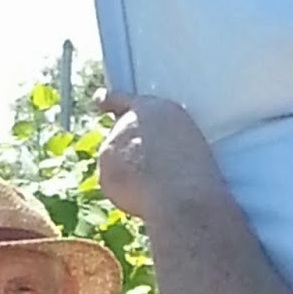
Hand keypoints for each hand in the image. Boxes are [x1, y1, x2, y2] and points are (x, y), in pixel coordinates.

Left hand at [96, 93, 223, 223]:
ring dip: (128, 174)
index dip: (109, 100)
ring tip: (155, 183)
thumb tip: (146, 148)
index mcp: (151, 109)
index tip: (100, 98)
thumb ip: (158, 133)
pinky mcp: (103, 171)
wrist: (180, 193)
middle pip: (119, 139)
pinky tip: (143, 195)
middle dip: (129, 155)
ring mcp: (111, 146)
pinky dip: (122, 192)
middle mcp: (126, 123)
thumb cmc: (192, 168)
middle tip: (154, 171)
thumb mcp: (183, 136)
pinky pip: (111, 184)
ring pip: (114, 163)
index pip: (122, 100)